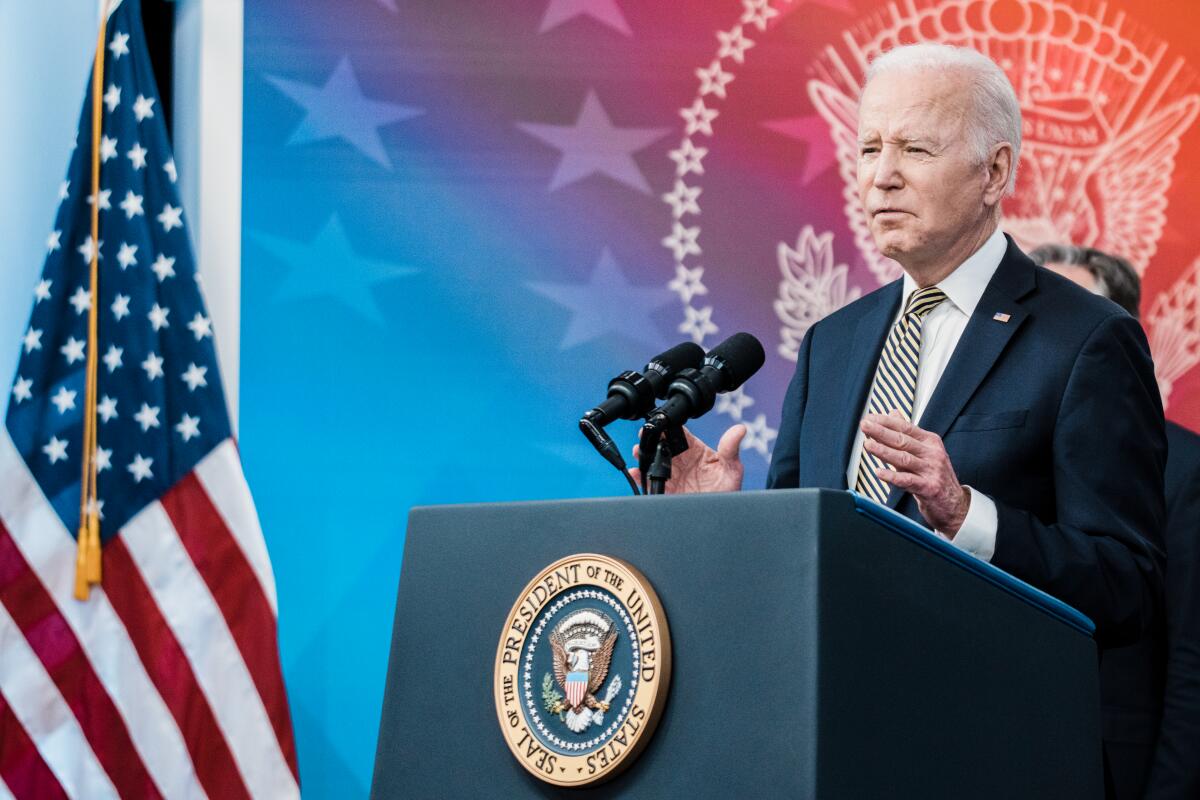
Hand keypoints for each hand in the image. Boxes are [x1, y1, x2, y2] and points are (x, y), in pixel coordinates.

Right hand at [629, 425, 745, 493]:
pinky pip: (649, 480)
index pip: (680, 434)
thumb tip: (740, 429)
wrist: (720, 517)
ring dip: (644, 455)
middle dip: (651, 439)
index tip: (663, 425)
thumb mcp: (732, 469)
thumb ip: (731, 449)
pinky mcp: (664, 489)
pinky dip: (640, 475)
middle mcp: (681, 461)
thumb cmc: (728, 490)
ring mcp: (672, 475)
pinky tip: (637, 472)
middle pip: (662, 445)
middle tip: (645, 436)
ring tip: (639, 452)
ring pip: (653, 460)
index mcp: (695, 450)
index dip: (669, 427)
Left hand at [861, 411, 970, 534]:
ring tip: (868, 445)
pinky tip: (879, 472)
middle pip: (903, 440)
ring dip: (884, 451)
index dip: (887, 422)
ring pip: (904, 458)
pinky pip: (907, 481)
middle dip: (881, 432)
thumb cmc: (935, 476)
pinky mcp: (929, 488)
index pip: (906, 428)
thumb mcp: (924, 451)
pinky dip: (892, 476)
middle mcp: (933, 454)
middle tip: (865, 426)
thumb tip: (893, 413)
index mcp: (931, 442)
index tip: (870, 418)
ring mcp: (932, 471)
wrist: (955, 504)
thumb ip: (906, 434)